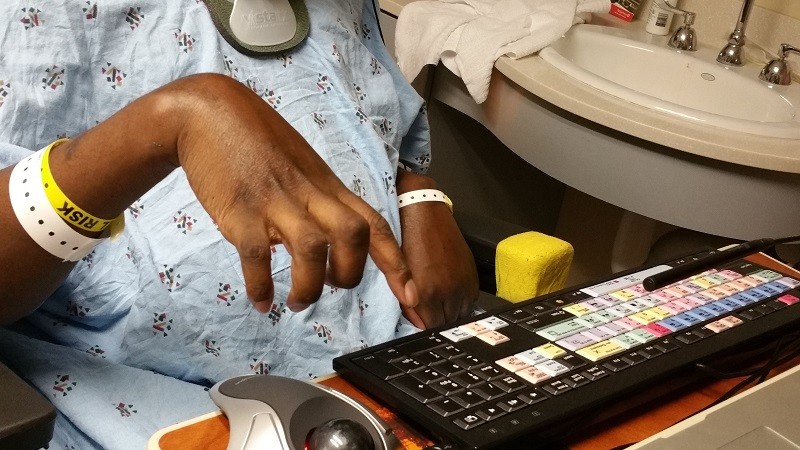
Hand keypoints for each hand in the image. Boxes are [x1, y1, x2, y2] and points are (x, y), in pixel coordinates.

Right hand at [171, 75, 416, 312]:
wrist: (208, 111)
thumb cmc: (257, 141)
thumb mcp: (302, 166)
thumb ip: (319, 199)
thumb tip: (330, 240)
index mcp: (327, 185)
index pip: (373, 223)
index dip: (396, 262)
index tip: (411, 296)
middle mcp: (309, 193)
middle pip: (353, 235)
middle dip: (351, 273)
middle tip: (331, 286)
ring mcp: (275, 201)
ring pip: (311, 249)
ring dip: (309, 287)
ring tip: (297, 302)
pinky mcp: (240, 210)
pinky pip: (256, 256)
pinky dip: (260, 287)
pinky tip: (260, 302)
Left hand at [397, 171, 477, 328]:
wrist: (422, 211)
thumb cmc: (405, 238)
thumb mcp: (398, 273)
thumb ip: (406, 302)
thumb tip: (415, 321)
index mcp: (428, 292)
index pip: (430, 328)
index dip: (423, 326)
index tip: (419, 321)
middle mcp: (449, 291)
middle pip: (446, 323)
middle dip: (436, 319)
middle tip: (427, 311)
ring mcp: (463, 284)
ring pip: (460, 314)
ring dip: (449, 312)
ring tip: (437, 301)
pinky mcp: (472, 275)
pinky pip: (469, 300)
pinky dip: (460, 300)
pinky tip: (449, 291)